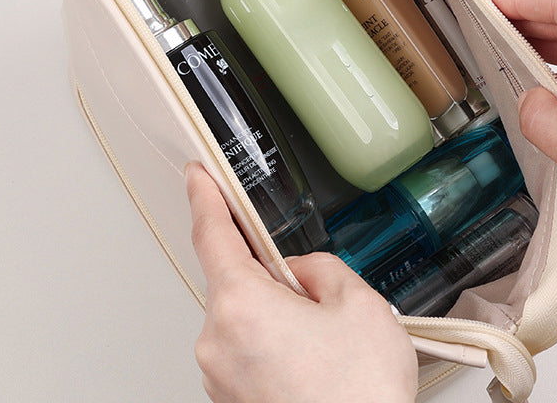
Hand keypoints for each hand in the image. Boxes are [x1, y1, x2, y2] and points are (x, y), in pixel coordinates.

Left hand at [186, 163, 417, 402]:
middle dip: (274, 279)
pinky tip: (312, 367)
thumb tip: (299, 273)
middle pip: (237, 282)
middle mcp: (218, 342)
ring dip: (277, 318)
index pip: (212, 234)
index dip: (205, 197)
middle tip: (320, 303)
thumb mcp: (358, 304)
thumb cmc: (358, 396)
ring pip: (245, 319)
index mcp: (241, 305)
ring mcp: (220, 377)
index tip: (197, 176)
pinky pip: (246, 351)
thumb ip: (320, 269)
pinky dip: (273, 346)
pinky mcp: (231, 400)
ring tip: (324, 348)